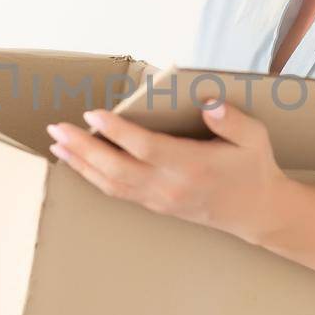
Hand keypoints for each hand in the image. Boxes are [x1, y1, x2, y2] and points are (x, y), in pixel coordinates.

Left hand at [43, 100, 289, 244]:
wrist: (257, 213)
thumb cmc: (253, 168)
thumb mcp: (254, 139)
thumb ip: (231, 119)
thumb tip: (209, 102)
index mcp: (192, 166)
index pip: (146, 148)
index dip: (117, 132)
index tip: (93, 114)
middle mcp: (170, 186)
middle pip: (116, 168)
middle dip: (83, 148)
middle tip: (57, 128)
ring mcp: (160, 200)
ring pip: (111, 184)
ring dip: (81, 163)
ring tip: (58, 144)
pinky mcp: (155, 205)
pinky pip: (117, 192)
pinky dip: (93, 177)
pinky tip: (79, 163)